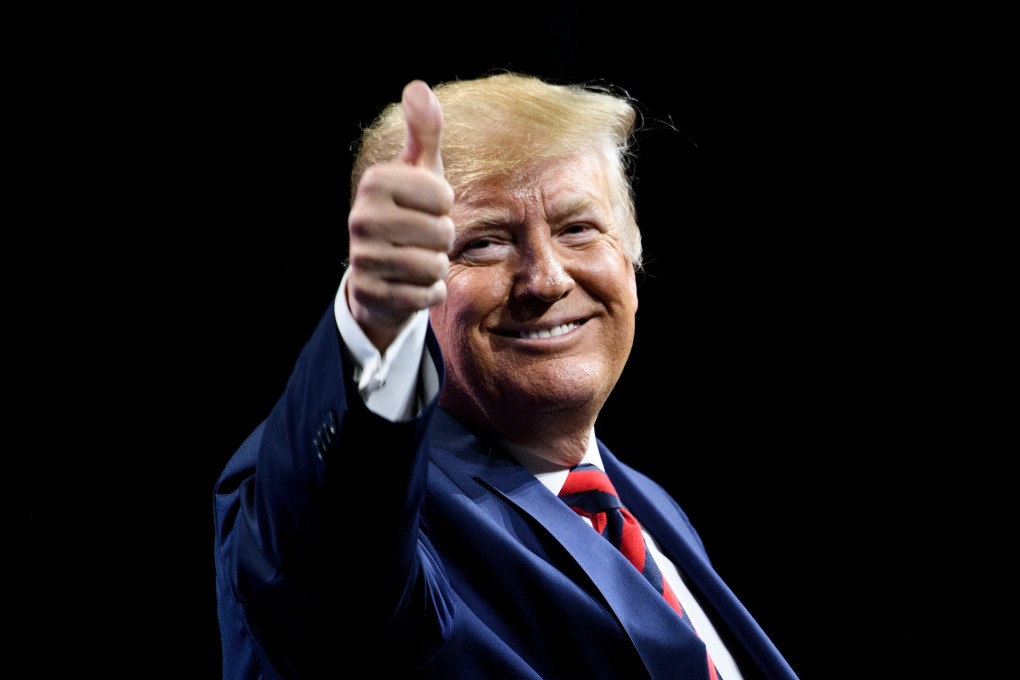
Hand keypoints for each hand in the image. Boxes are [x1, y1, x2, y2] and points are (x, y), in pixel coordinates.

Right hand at [346, 80, 454, 350]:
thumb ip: (424, 131)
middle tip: (422, 237)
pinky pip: (425, 296)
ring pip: (433, 266)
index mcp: (375, 182)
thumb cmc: (407, 211)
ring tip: (416, 258)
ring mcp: (362, 259)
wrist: (378, 271)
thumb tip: (418, 87)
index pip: (444, 198)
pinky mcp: (370, 294)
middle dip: (441, 239)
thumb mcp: (418, 169)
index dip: (444, 205)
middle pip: (441, 233)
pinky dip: (427, 293)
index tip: (425, 206)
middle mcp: (360, 218)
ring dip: (435, 267)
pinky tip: (411, 284)